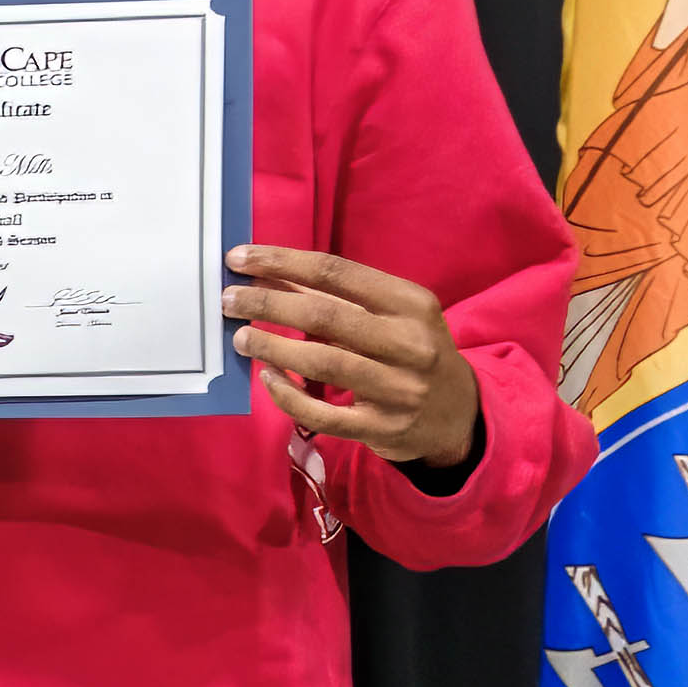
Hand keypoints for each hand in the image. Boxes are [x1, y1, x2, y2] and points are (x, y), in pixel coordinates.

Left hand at [224, 245, 478, 467]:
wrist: (457, 414)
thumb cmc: (411, 352)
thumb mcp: (390, 316)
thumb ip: (334, 297)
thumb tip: (268, 275)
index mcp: (411, 304)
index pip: (337, 273)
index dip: (283, 262)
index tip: (240, 259)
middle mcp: (410, 343)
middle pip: (325, 315)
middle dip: (268, 304)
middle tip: (229, 300)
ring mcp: (399, 388)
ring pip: (323, 363)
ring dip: (273, 347)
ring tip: (242, 337)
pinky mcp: (383, 427)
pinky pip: (323, 412)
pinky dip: (288, 395)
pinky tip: (267, 378)